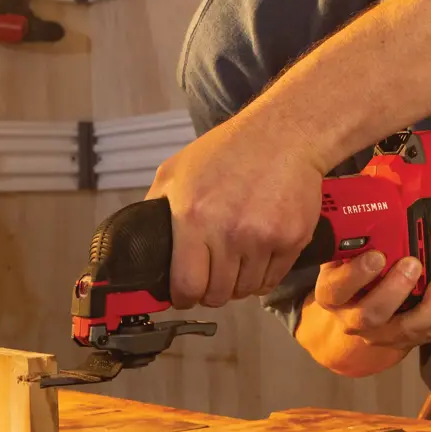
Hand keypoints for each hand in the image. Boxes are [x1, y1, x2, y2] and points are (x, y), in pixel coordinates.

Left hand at [145, 116, 326, 309]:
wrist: (284, 134)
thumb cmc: (228, 150)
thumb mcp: (176, 170)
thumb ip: (154, 206)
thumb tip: (138, 240)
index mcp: (193, 217)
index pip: (187, 285)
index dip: (183, 296)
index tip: (184, 294)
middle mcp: (229, 233)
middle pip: (217, 294)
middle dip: (210, 291)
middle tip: (210, 277)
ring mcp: (263, 238)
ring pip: (246, 290)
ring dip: (237, 284)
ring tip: (234, 262)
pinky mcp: (292, 240)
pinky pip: (273, 279)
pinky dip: (263, 276)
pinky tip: (257, 256)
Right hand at [306, 250, 430, 365]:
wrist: (353, 318)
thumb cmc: (349, 277)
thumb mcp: (339, 259)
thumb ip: (350, 239)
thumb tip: (368, 198)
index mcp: (333, 296)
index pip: (337, 289)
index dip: (356, 275)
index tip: (377, 255)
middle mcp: (355, 320)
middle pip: (372, 314)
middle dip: (395, 290)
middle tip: (413, 264)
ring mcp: (385, 333)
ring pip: (407, 328)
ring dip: (429, 306)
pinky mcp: (411, 338)